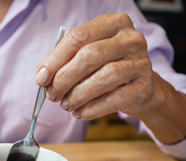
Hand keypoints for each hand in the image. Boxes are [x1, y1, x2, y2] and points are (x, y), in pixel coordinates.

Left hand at [35, 13, 185, 143]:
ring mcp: (141, 62)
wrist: (141, 86)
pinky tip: (80, 113)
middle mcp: (131, 39)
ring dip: (79, 95)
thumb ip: (66, 62)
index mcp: (114, 23)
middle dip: (66, 78)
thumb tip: (43, 78)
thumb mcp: (88, 56)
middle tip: (53, 94)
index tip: (41, 78)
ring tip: (66, 105)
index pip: (79, 37)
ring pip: (105, 77)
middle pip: (91, 55)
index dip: (56, 59)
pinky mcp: (144, 86)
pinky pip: (115, 99)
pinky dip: (93, 109)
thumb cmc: (109, 67)